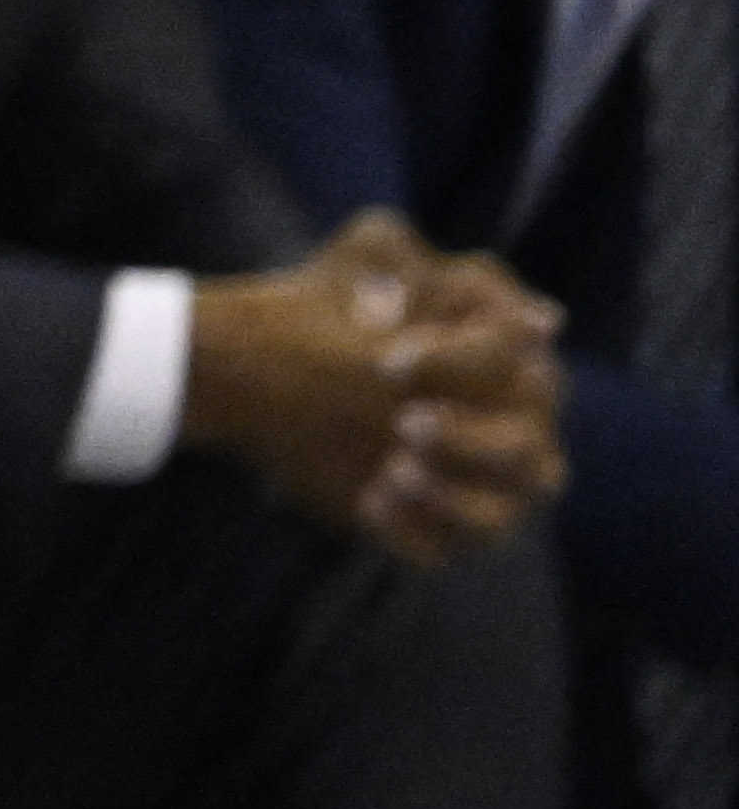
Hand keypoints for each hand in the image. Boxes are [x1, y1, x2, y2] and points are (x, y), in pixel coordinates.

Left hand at [187, 214, 566, 560]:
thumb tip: (547, 321)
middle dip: (470, 441)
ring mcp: (470, 487)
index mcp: (515, 369)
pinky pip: (438, 552)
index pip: (528, 374)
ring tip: (391, 468)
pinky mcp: (425, 525)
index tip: (389, 360)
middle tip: (403, 422)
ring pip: (498, 519)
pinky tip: (367, 498)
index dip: (462, 365)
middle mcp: (510, 434)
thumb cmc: (340, 297)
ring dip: (453, 501)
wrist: (260, 352)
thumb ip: (462, 280)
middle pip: (530, 456)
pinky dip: (408, 533)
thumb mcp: (379, 255)